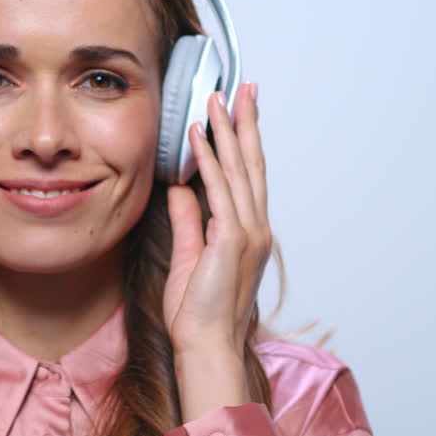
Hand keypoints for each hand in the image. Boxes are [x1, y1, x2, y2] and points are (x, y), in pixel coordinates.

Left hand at [163, 83, 270, 359]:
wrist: (207, 346)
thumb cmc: (198, 314)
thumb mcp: (189, 257)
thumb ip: (188, 220)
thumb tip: (181, 189)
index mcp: (248, 232)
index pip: (247, 176)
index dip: (245, 141)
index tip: (241, 110)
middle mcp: (254, 228)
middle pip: (251, 164)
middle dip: (246, 123)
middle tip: (244, 88)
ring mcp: (247, 233)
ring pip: (237, 170)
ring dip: (226, 132)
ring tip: (218, 99)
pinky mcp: (230, 241)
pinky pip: (218, 192)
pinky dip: (207, 161)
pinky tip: (199, 138)